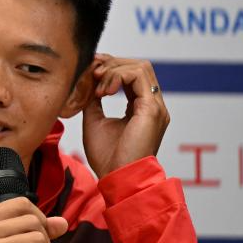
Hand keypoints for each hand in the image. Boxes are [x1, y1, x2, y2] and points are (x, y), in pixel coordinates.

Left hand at [82, 54, 169, 178]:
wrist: (118, 178)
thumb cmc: (108, 157)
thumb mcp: (95, 120)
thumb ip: (93, 100)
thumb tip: (87, 81)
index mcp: (142, 108)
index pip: (132, 75)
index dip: (111, 67)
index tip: (90, 70)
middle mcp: (153, 105)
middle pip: (138, 66)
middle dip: (111, 64)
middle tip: (92, 73)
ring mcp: (155, 106)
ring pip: (140, 66)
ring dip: (113, 70)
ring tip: (98, 87)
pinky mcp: (151, 109)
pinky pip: (137, 75)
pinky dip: (117, 76)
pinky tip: (103, 92)